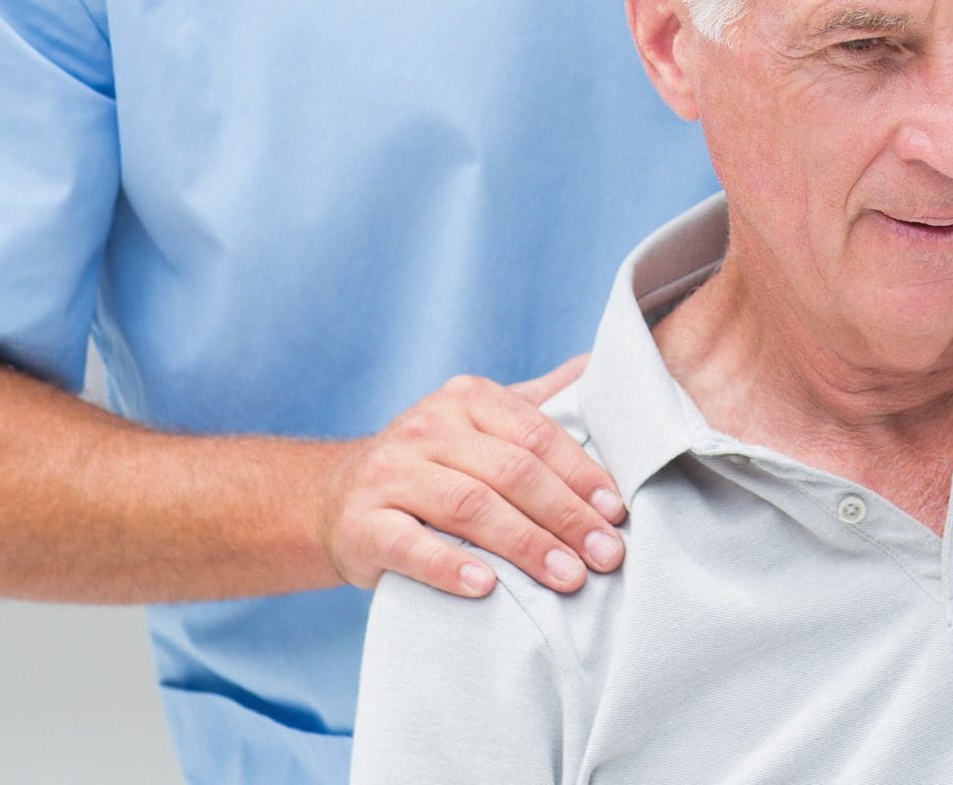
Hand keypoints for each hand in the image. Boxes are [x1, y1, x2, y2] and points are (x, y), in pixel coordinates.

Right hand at [317, 352, 622, 597]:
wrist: (335, 499)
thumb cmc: (433, 465)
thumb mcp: (480, 422)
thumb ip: (540, 401)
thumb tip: (602, 366)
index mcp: (466, 399)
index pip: (536, 434)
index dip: (581, 474)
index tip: (617, 512)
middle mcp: (427, 429)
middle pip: (511, 472)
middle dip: (566, 516)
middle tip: (606, 556)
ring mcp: (390, 475)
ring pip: (469, 506)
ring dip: (525, 545)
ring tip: (567, 576)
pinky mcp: (362, 525)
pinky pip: (411, 545)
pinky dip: (451, 565)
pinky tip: (488, 587)